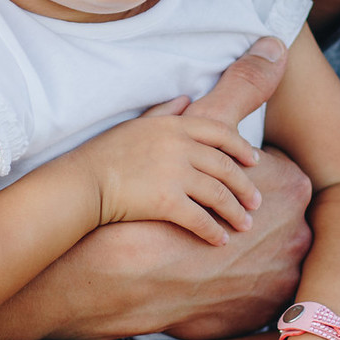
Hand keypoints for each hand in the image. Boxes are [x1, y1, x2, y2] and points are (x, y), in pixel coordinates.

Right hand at [71, 114, 262, 243]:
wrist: (82, 183)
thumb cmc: (103, 155)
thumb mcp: (136, 124)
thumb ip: (164, 112)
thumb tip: (186, 99)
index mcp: (174, 125)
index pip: (221, 134)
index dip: (242, 148)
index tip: (255, 161)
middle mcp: (180, 147)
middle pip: (226, 166)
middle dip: (245, 186)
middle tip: (257, 200)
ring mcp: (175, 174)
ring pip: (219, 194)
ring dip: (236, 211)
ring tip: (245, 224)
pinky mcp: (167, 202)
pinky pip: (200, 219)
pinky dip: (214, 232)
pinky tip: (221, 241)